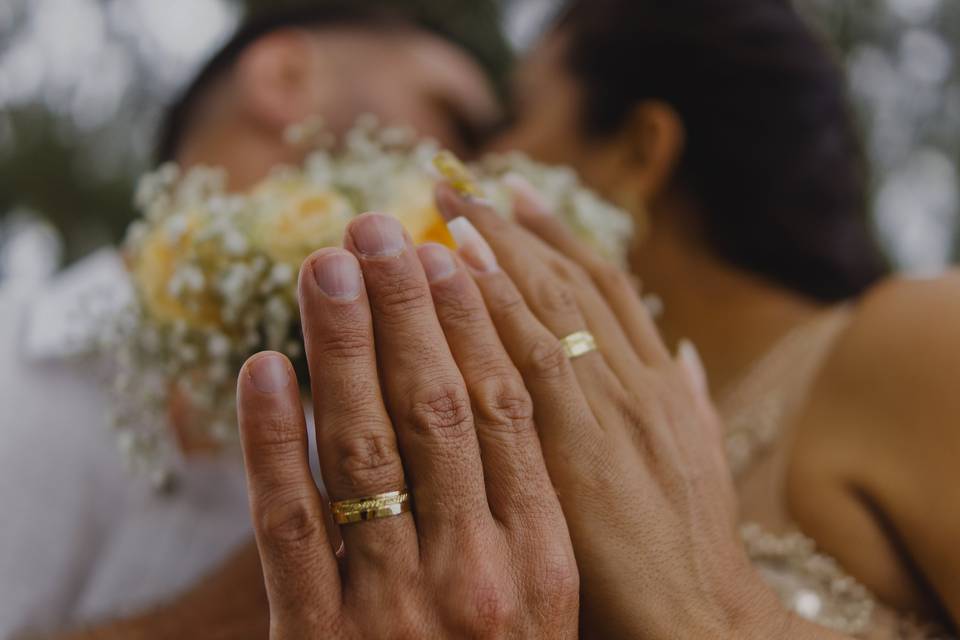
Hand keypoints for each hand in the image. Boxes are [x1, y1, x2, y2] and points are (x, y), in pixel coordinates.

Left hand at [236, 213, 578, 638]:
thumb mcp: (556, 604)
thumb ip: (555, 507)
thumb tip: (639, 385)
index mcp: (546, 561)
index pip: (507, 411)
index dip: (475, 323)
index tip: (448, 251)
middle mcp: (478, 575)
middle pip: (437, 407)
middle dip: (404, 306)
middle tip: (378, 227)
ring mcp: (394, 606)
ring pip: (364, 446)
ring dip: (339, 343)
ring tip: (323, 263)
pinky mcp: (317, 636)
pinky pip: (288, 521)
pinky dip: (271, 438)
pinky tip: (262, 366)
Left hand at [433, 181, 791, 638]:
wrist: (705, 619)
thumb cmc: (690, 549)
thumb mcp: (699, 463)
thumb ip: (688, 401)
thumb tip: (678, 350)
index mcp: (660, 385)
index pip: (604, 289)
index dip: (558, 236)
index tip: (518, 195)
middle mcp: (637, 382)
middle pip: (571, 281)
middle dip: (516, 224)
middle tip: (466, 179)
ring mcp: (613, 412)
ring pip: (551, 307)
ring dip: (498, 248)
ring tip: (451, 204)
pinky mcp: (583, 452)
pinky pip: (530, 362)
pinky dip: (495, 308)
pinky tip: (455, 271)